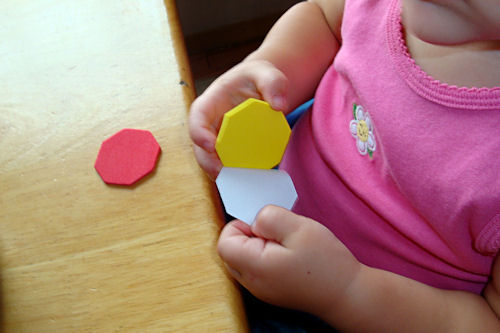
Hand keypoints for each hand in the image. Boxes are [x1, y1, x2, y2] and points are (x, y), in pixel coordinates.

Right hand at [188, 59, 288, 178]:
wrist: (261, 88)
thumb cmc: (257, 78)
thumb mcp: (266, 72)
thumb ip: (273, 83)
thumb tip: (279, 106)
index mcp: (211, 102)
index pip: (197, 117)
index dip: (198, 133)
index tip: (210, 145)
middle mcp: (210, 123)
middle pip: (200, 146)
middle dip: (207, 161)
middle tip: (221, 172)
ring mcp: (219, 139)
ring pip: (212, 160)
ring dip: (221, 172)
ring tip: (236, 180)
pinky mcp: (232, 150)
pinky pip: (230, 164)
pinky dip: (237, 174)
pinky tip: (249, 179)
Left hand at [217, 205, 360, 317]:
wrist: (348, 295)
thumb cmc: (326, 263)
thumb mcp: (299, 228)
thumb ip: (270, 217)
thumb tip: (255, 220)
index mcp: (254, 267)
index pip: (224, 242)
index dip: (240, 225)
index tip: (264, 224)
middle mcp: (252, 283)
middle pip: (231, 251)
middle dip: (248, 235)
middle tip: (276, 233)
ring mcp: (261, 289)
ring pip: (243, 259)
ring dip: (258, 245)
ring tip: (285, 244)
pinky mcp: (271, 290)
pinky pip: (256, 268)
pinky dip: (266, 256)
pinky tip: (289, 255)